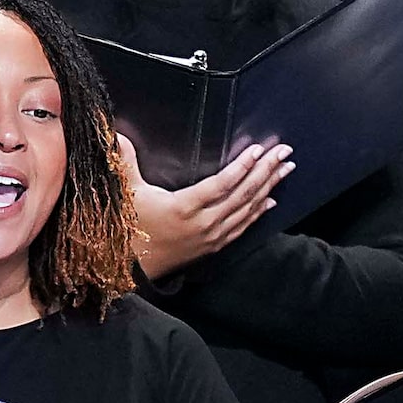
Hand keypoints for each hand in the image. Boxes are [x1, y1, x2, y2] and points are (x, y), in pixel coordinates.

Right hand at [118, 135, 292, 279]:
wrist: (129, 268)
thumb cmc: (127, 227)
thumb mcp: (125, 192)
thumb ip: (124, 161)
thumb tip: (117, 134)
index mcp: (184, 208)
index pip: (222, 185)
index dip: (242, 167)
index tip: (258, 149)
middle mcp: (203, 224)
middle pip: (243, 195)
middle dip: (266, 171)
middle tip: (284, 152)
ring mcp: (211, 237)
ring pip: (247, 210)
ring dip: (269, 188)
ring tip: (285, 169)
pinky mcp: (213, 246)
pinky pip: (242, 227)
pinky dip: (259, 212)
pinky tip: (270, 200)